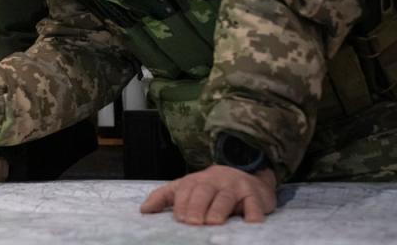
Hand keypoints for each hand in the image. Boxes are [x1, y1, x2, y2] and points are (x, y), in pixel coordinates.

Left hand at [139, 165, 276, 224]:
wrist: (247, 176)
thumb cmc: (211, 188)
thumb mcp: (186, 188)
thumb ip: (164, 197)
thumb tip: (143, 211)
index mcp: (196, 181)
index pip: (186, 189)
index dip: (182, 203)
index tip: (179, 218)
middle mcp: (215, 181)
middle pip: (204, 191)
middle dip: (197, 206)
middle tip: (192, 222)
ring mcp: (235, 187)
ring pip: (226, 196)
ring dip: (219, 209)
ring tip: (213, 222)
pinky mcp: (255, 195)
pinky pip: (254, 203)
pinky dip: (253, 213)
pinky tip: (250, 222)